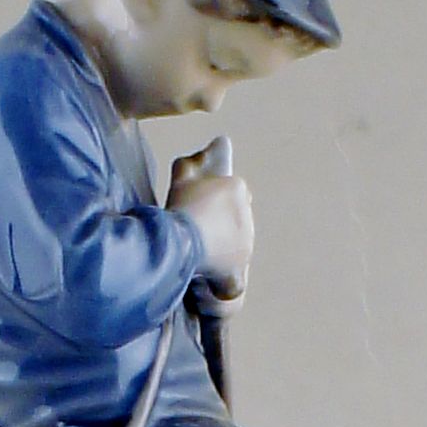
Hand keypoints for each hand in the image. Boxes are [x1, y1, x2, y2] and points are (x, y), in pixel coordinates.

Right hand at [166, 138, 252, 290]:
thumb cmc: (180, 206)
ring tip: (199, 254)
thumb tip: (218, 142)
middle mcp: (247, 215)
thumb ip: (196, 160)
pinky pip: (235, 278)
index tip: (205, 208)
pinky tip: (212, 284)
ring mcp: (245, 243)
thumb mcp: (183, 176)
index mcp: (237, 188)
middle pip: (237, 220)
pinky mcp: (239, 267)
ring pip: (236, 246)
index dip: (219, 201)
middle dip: (222, 226)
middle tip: (199, 232)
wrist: (181, 240)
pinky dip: (224, 282)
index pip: (235, 192)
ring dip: (222, 250)